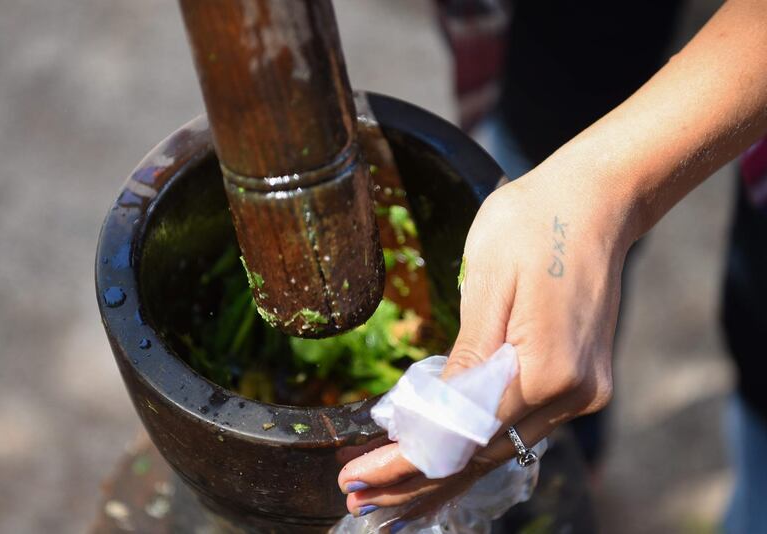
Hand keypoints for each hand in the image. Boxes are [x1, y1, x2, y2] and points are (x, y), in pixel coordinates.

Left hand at [337, 170, 629, 524]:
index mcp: (547, 370)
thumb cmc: (533, 223)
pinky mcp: (580, 381)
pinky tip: (445, 464)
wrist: (597, 199)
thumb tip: (432, 420)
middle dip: (416, 484)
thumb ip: (464, 360)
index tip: (355, 481)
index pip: (461, 439)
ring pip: (501, 449)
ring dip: (444, 474)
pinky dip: (476, 447)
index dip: (404, 465)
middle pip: (482, 457)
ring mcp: (582, 392)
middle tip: (359, 504)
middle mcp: (572, 395)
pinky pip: (519, 427)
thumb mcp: (485, 285)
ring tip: (390, 500)